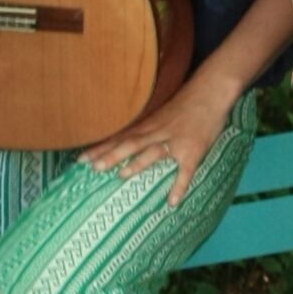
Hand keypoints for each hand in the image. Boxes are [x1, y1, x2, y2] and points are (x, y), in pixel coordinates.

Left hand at [81, 74, 240, 207]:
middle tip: (93, 167)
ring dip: (137, 163)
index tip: (80, 159)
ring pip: (153, 152)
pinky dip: (179, 186)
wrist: (211, 91)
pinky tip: (172, 202)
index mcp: (149, 124)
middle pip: (131, 143)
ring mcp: (176, 141)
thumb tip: (131, 140)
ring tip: (121, 176)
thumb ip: (148, 127)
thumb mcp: (162, 112)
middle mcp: (158, 131)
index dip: (100, 148)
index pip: (120, 137)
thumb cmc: (187, 102)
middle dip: (112, 155)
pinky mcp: (193, 150)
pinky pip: (185, 171)